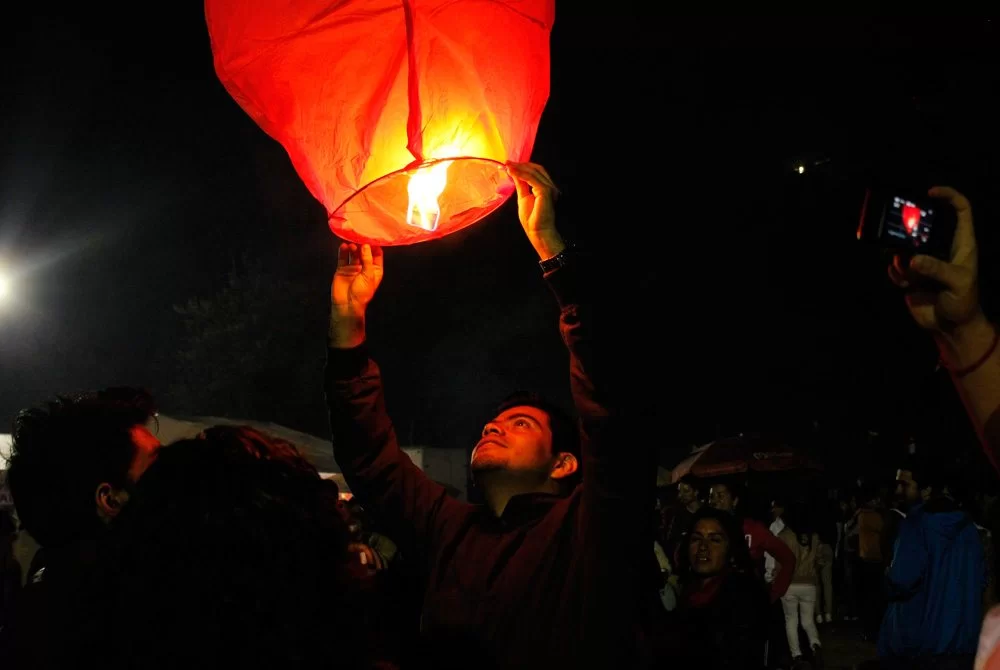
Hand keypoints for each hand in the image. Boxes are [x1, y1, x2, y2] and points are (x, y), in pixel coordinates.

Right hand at [329, 243, 382, 347]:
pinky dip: (343, 251)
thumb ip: (367, 259)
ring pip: (353, 253)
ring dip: (353, 247)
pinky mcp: (342, 269)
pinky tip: (343, 246)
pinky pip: (342, 258)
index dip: (375, 245)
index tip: (372, 235)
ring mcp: (352, 267)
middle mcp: (364, 267)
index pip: (376, 254)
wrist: (347, 305)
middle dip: (362, 244)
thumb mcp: (369, 276)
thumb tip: (366, 245)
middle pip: (364, 251)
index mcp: (375, 269)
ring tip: (351, 243)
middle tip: (359, 234)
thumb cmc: (362, 293)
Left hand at [506, 161, 565, 259]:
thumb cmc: (532, 219)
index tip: (509, 164)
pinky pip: (532, 179)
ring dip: (519, 168)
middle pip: (537, 169)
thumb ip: (521, 185)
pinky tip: (512, 172)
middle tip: (508, 163)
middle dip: (521, 164)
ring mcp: (549, 188)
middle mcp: (550, 186)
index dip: (523, 166)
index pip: (536, 172)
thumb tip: (515, 173)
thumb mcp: (523, 197)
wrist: (537, 232)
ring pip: (534, 172)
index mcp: (546, 188)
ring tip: (508, 166)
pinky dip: (521, 174)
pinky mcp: (545, 191)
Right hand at [887, 186, 993, 365]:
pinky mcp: (910, 276)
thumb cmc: (963, 302)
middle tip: (902, 238)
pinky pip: (895, 267)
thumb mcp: (957, 283)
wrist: (950, 327)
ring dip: (901, 260)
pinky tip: (905, 285)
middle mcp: (942, 249)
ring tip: (910, 276)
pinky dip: (896, 275)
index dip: (948, 196)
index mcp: (962, 244)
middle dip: (910, 232)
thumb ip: (936, 269)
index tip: (930, 193)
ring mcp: (925, 261)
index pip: (960, 210)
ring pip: (905, 248)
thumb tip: (911, 260)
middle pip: (924, 227)